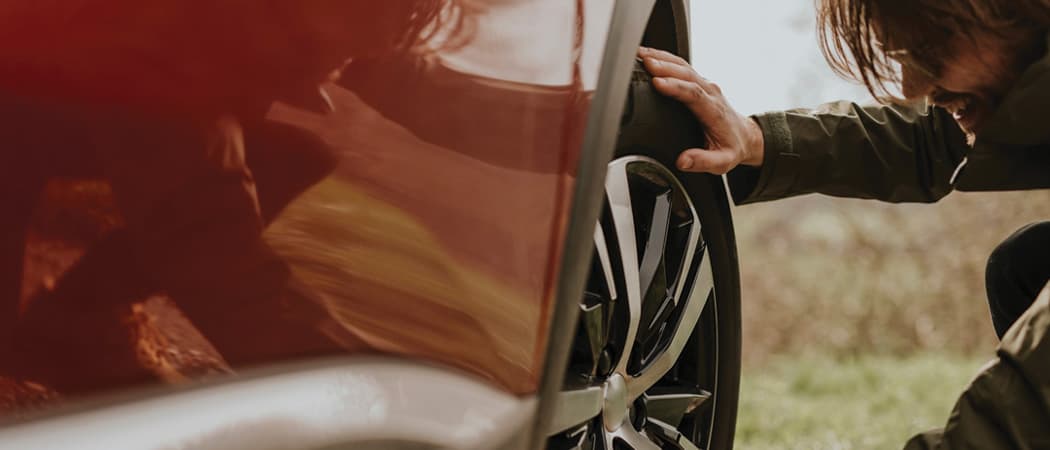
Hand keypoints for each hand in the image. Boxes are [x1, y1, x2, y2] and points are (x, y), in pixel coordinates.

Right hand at [638, 47, 764, 173]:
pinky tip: (650, 56)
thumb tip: (683, 161)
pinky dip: (664, 59)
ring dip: (662, 58)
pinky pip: (681, 66)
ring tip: (642, 54)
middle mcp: (710, 93)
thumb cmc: (732, 147)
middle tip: (645, 62)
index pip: (694, 94)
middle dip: (665, 66)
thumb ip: (703, 161)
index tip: (658, 82)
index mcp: (714, 111)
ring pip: (683, 66)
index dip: (675, 86)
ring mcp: (705, 85)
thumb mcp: (722, 161)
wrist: (745, 136)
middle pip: (687, 74)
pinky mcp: (699, 82)